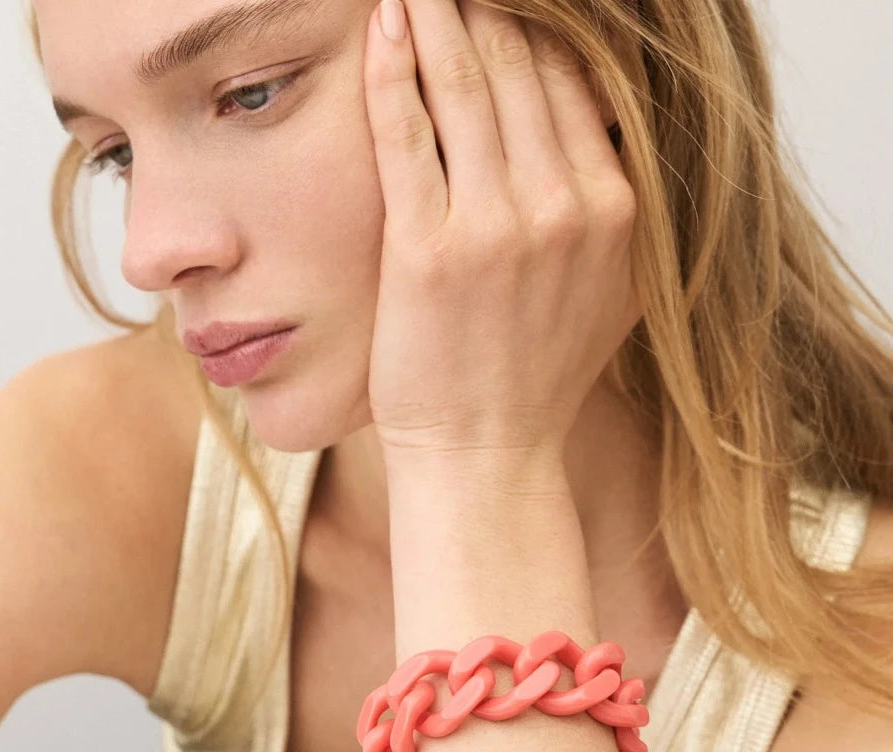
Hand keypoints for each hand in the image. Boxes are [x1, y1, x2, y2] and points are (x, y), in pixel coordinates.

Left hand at [363, 0, 641, 455]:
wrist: (486, 453)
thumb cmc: (536, 376)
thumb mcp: (611, 294)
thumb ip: (619, 215)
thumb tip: (608, 141)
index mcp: (617, 210)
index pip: (578, 81)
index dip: (541, 28)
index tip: (508, 1)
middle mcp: (567, 207)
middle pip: (525, 66)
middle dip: (487, 8)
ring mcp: (498, 226)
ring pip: (468, 84)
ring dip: (438, 16)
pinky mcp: (428, 249)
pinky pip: (409, 132)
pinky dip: (396, 70)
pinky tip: (386, 23)